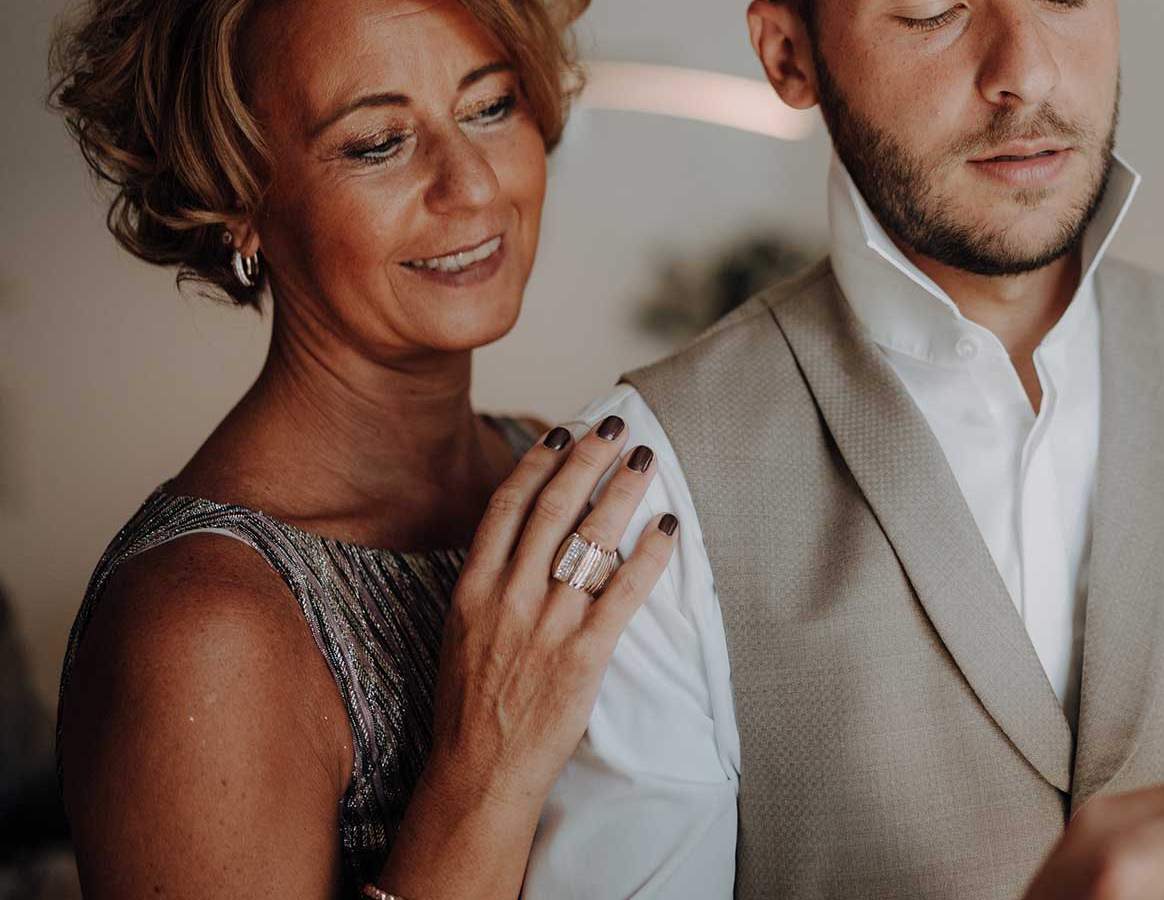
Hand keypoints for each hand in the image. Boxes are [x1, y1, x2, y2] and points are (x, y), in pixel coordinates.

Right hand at [420, 416, 676, 812]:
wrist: (479, 771)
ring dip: (622, 492)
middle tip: (616, 426)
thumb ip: (489, 583)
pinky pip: (625, 591)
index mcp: (473, 588)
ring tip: (644, 461)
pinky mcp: (585, 653)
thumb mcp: (461, 630)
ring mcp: (548, 624)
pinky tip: (668, 527)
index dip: (538, 463)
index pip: (508, 507)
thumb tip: (522, 537)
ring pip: (590, 539)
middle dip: (588, 459)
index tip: (564, 433)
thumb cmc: (471, 705)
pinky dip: (650, 554)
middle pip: (553, 508)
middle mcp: (509, 597)